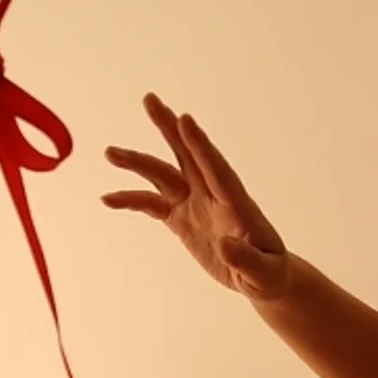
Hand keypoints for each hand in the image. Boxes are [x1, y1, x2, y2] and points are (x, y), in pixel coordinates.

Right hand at [103, 93, 289, 299]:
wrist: (261, 277)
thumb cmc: (269, 273)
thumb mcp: (263, 273)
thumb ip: (246, 259)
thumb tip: (226, 245)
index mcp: (237, 205)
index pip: (218, 170)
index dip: (202, 146)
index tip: (186, 120)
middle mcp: (214, 196)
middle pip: (189, 156)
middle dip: (170, 128)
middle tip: (150, 100)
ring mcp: (196, 204)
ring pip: (164, 175)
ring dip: (138, 163)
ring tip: (110, 153)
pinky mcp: (182, 219)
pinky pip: (152, 204)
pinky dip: (131, 199)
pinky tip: (108, 198)